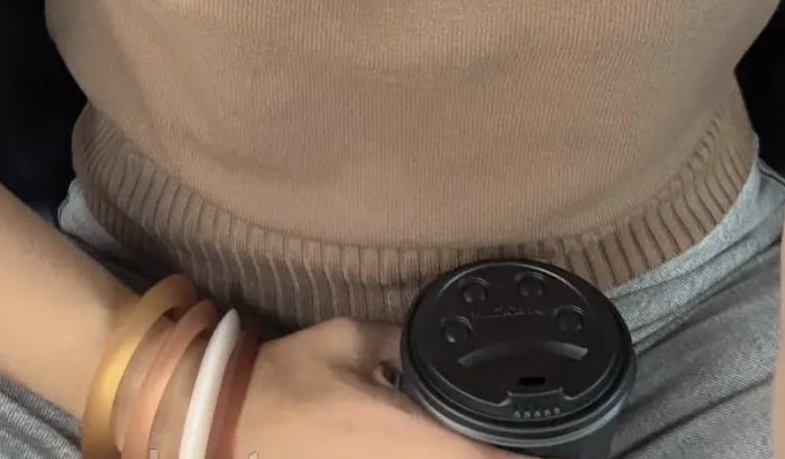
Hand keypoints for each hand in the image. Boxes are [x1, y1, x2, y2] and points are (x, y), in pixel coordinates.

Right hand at [230, 317, 512, 457]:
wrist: (232, 422)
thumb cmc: (288, 380)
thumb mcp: (348, 340)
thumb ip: (401, 341)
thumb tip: (440, 337)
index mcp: (406, 436)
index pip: (487, 458)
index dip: (526, 451)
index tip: (551, 438)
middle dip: (501, 451)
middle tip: (522, 436)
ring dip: (469, 451)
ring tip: (488, 437)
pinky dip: (437, 454)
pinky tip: (438, 440)